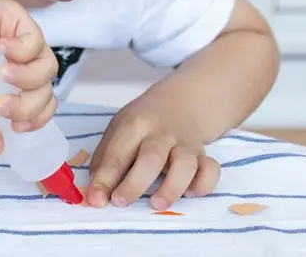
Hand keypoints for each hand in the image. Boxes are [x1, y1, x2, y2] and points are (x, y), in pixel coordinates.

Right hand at [0, 0, 58, 155]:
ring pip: (48, 65)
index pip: (43, 105)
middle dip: (28, 104)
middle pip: (47, 89)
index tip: (15, 126)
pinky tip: (0, 46)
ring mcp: (27, 41)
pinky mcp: (21, 19)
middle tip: (0, 105)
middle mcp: (28, 64)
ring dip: (27, 76)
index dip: (37, 118)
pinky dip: (22, 48)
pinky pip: (35, 38)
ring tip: (1, 73)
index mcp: (19, 85)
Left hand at [86, 89, 220, 210]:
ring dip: (171, 187)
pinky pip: (211, 170)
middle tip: (121, 202)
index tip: (96, 200)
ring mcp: (185, 144)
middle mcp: (161, 134)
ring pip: (185, 165)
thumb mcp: (118, 130)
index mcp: (134, 126)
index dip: (104, 179)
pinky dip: (203, 184)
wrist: (181, 101)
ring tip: (157, 204)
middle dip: (134, 184)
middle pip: (150, 159)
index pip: (117, 154)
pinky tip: (190, 193)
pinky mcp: (203, 154)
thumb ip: (106, 160)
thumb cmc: (143, 122)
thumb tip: (94, 194)